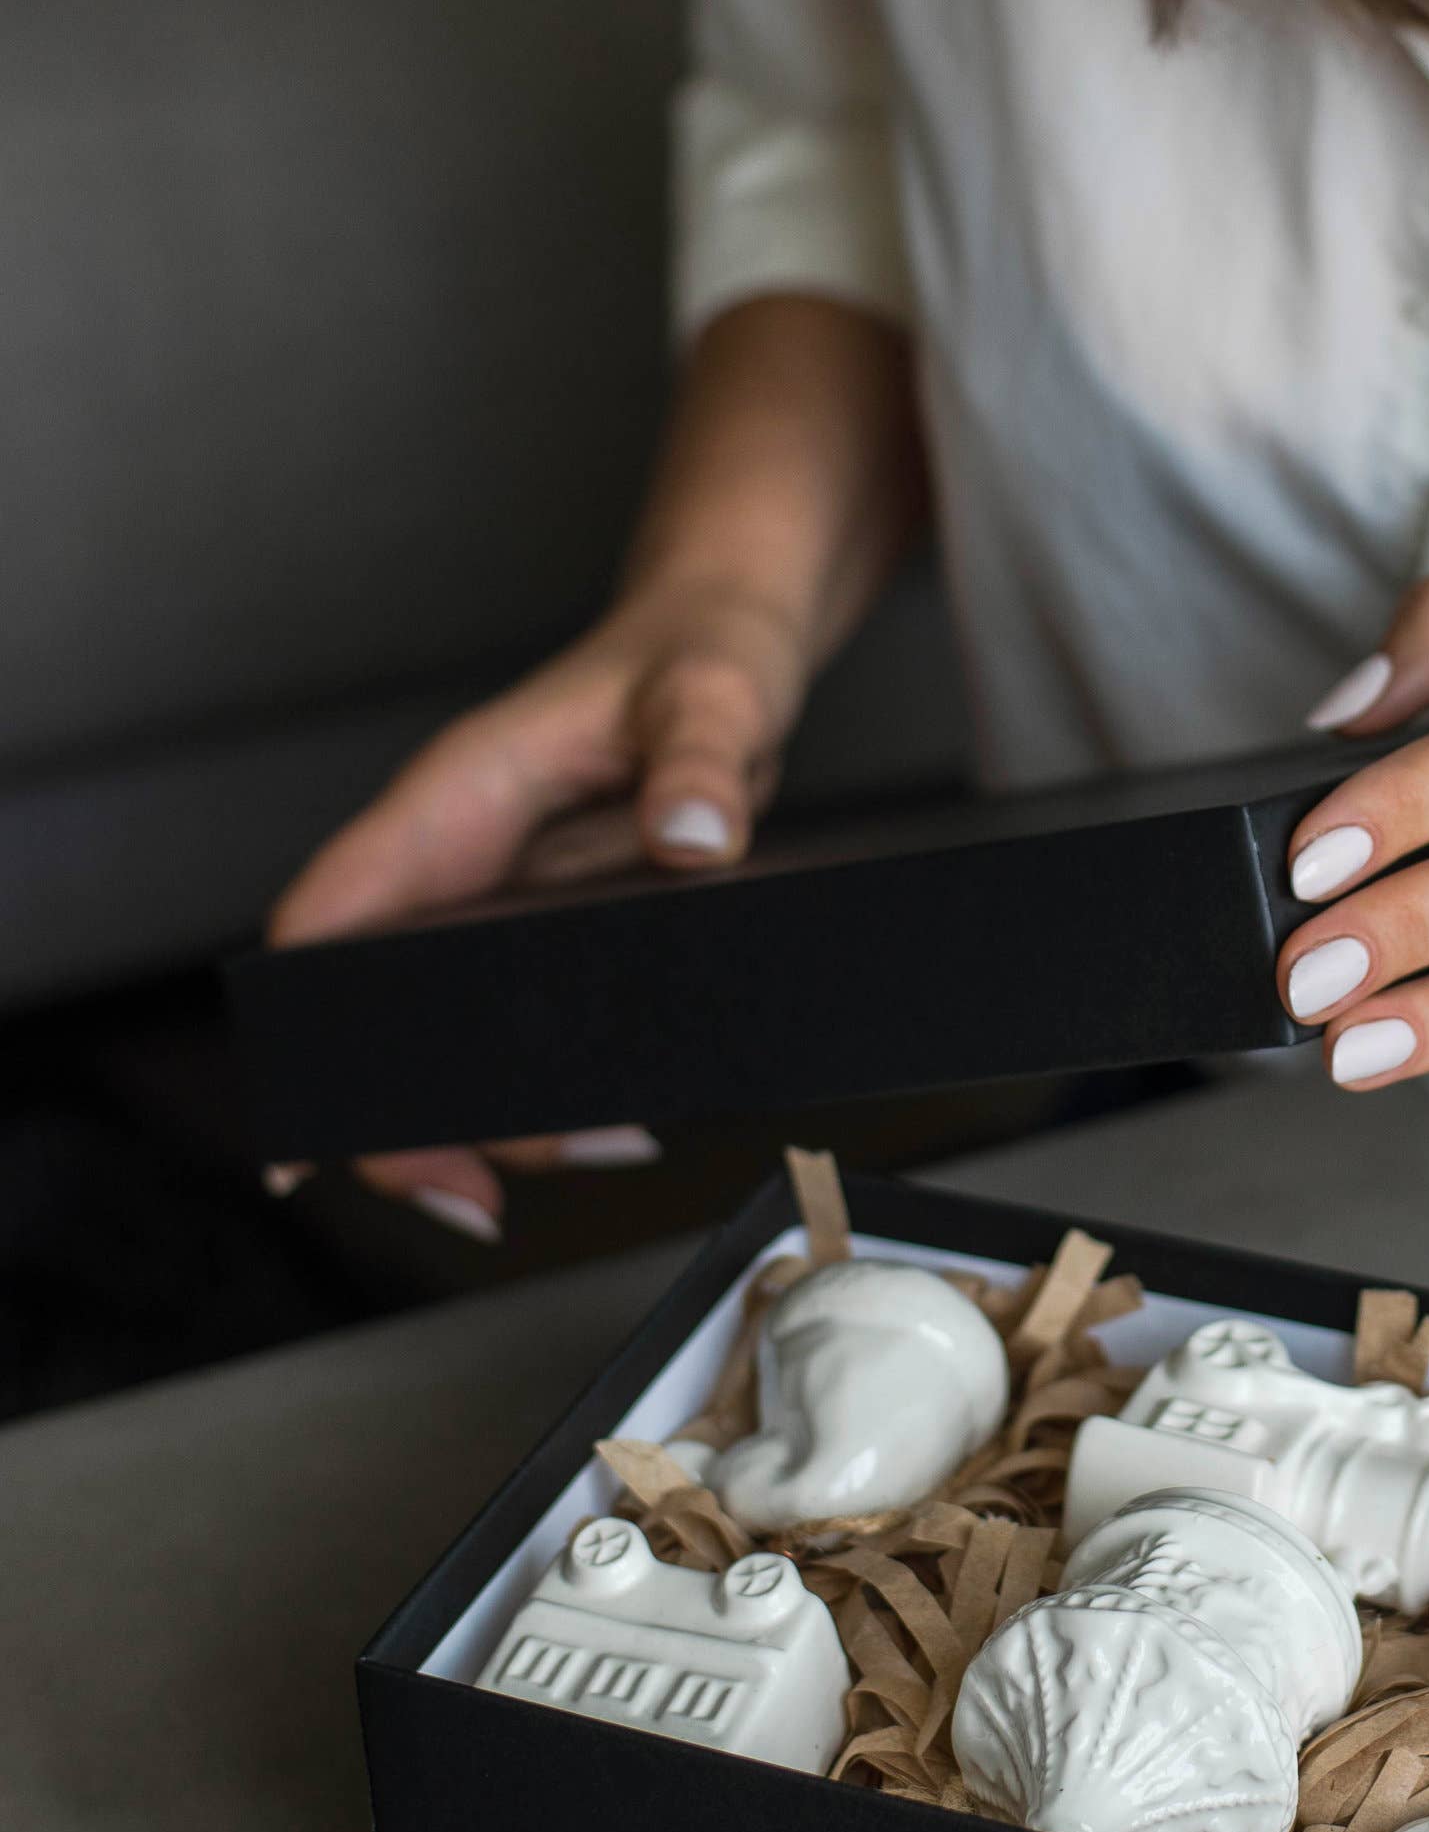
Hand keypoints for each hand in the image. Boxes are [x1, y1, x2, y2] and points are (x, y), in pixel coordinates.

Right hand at [265, 570, 814, 1230]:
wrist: (730, 635)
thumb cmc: (699, 649)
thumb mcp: (712, 697)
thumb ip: (702, 759)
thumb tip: (691, 835)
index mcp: (458, 796)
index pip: (334, 918)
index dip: (295, 1030)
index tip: (298, 1135)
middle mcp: (464, 856)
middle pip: (378, 1012)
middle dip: (410, 1118)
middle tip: (474, 1195)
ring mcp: (505, 898)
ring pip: (450, 1032)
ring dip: (498, 1114)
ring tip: (594, 1147)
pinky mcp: (556, 924)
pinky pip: (521, 1023)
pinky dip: (550, 1085)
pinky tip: (611, 1119)